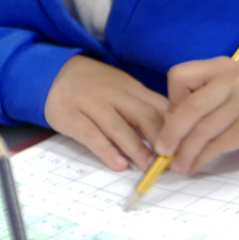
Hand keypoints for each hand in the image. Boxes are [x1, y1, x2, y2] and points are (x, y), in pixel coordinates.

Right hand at [43, 55, 167, 170]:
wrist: (53, 72)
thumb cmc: (95, 85)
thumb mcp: (123, 88)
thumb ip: (144, 106)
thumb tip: (172, 132)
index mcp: (131, 87)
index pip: (160, 106)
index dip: (175, 127)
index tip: (186, 147)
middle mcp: (114, 94)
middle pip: (144, 116)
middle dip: (160, 139)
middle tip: (171, 161)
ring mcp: (91, 104)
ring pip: (119, 127)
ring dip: (137, 149)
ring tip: (149, 167)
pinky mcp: (70, 116)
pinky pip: (91, 135)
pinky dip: (106, 151)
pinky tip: (119, 164)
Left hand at [154, 56, 238, 172]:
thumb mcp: (229, 93)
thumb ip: (201, 101)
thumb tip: (167, 130)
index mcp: (221, 66)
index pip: (180, 77)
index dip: (172, 100)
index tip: (178, 119)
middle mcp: (234, 78)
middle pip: (190, 107)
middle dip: (172, 133)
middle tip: (163, 151)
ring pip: (203, 130)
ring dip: (186, 152)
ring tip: (179, 165)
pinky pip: (218, 145)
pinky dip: (202, 158)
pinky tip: (197, 165)